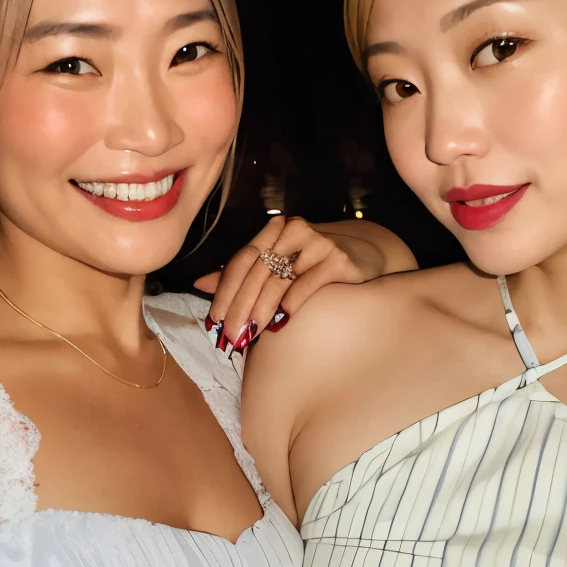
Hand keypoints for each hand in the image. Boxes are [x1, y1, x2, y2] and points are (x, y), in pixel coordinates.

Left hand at [194, 216, 379, 354]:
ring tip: (249, 335)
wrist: (365, 254)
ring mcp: (317, 243)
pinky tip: (280, 323)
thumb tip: (200, 283)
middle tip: (230, 335)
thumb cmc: (314, 262)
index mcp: (275, 230)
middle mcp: (294, 231)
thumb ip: (242, 273)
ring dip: (260, 311)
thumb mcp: (278, 262)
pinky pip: (306, 286)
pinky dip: (290, 306)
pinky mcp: (338, 259)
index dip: (225, 290)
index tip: (215, 319)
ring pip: (278, 281)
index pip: (242, 259)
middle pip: (257, 272)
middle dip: (240, 306)